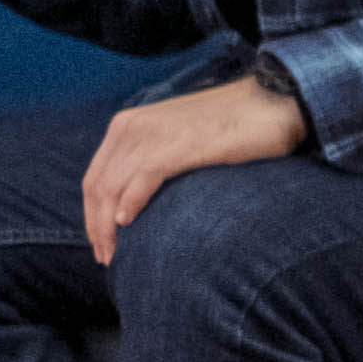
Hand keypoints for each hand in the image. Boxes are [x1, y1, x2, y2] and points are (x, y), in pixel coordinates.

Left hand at [79, 70, 310, 261]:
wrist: (271, 102)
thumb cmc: (229, 127)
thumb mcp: (177, 141)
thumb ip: (152, 161)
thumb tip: (135, 201)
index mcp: (127, 126)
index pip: (94, 177)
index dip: (91, 214)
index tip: (100, 243)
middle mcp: (132, 127)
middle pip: (97, 186)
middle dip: (95, 226)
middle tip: (106, 259)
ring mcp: (153, 134)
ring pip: (113, 186)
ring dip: (108, 225)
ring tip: (115, 255)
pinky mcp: (178, 144)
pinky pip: (142, 178)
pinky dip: (131, 203)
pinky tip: (128, 224)